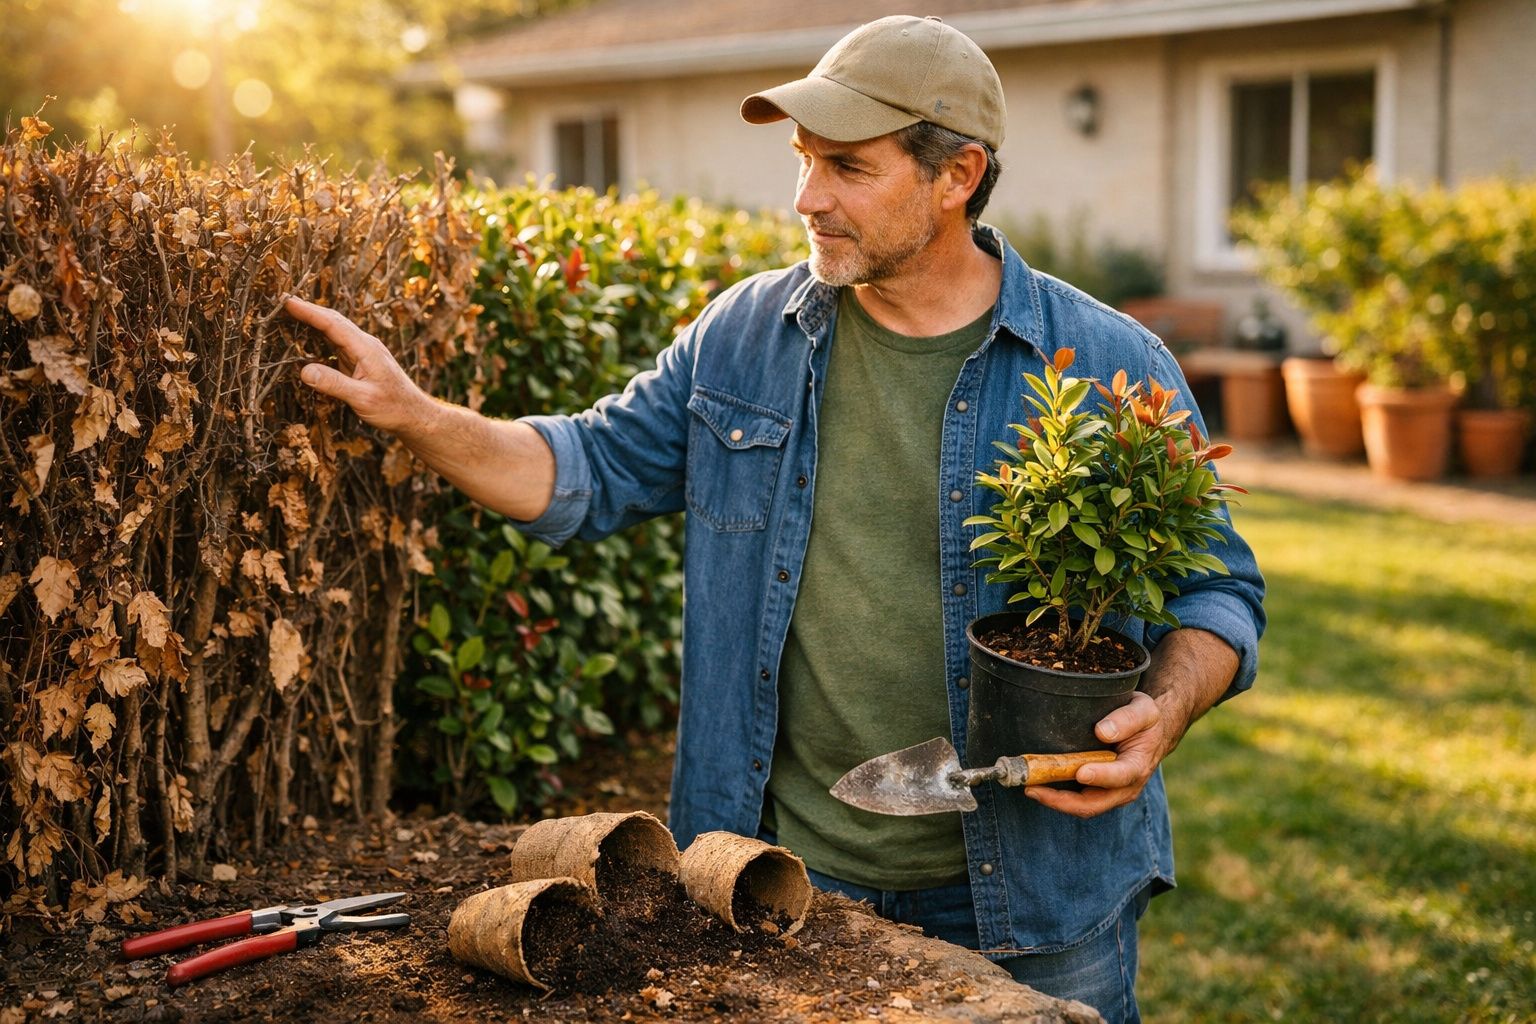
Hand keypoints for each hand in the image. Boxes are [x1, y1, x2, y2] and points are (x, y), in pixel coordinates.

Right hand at [284, 295, 430, 434]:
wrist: (415, 416)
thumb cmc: (394, 408)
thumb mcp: (363, 399)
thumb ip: (335, 384)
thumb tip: (304, 371)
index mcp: (366, 349)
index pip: (333, 324)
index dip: (309, 312)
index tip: (287, 302)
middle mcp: (365, 345)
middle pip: (334, 321)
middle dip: (309, 310)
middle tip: (282, 302)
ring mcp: (364, 352)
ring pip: (335, 331)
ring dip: (314, 321)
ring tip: (290, 314)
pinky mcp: (361, 361)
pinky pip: (337, 344)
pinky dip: (320, 336)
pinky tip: (308, 338)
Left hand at [1023, 692, 1168, 817]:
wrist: (1152, 733)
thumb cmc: (1146, 720)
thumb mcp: (1144, 711)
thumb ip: (1127, 719)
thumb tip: (1102, 732)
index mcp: (1138, 766)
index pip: (1120, 775)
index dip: (1101, 776)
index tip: (1081, 771)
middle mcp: (1126, 787)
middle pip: (1094, 803)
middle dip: (1062, 800)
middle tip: (1034, 788)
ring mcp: (1112, 793)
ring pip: (1083, 806)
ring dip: (1055, 801)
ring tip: (1030, 788)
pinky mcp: (1099, 792)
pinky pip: (1078, 800)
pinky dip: (1057, 796)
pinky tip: (1038, 785)